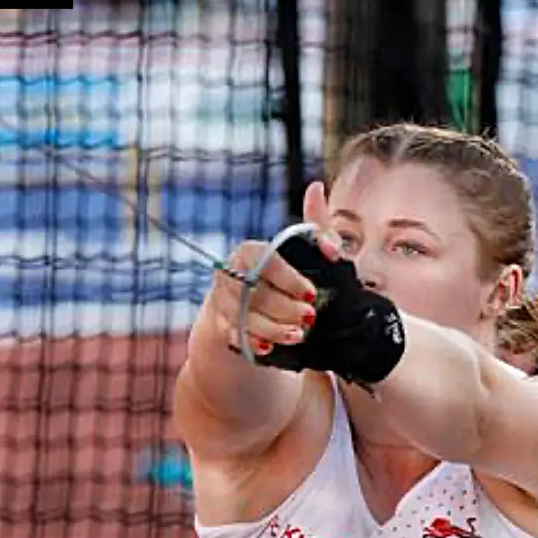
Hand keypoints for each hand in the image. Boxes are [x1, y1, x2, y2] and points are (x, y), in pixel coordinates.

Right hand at [205, 181, 341, 357]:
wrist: (249, 314)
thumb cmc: (280, 278)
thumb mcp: (301, 253)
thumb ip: (315, 228)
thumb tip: (316, 187)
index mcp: (248, 252)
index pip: (263, 259)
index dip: (287, 275)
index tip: (311, 290)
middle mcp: (229, 274)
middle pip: (253, 291)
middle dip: (285, 306)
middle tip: (311, 315)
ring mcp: (222, 301)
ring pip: (244, 316)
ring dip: (273, 328)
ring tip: (300, 334)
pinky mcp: (220, 327)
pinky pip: (234, 336)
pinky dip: (253, 342)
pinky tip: (270, 349)